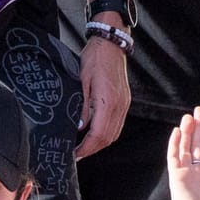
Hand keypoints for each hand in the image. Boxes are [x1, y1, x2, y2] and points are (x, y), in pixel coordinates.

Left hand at [74, 35, 130, 158]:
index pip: (98, 134)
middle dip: (93, 149)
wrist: (111, 44)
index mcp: (108, 102)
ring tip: (85, 147)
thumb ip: (82, 106)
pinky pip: (118, 124)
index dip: (86, 148)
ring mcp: (124, 104)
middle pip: (108, 138)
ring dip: (101, 143)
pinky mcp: (125, 101)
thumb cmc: (95, 58)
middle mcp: (119, 106)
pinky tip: (96, 134)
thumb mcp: (81, 80)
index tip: (75, 154)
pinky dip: (108, 134)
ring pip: (115, 133)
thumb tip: (79, 127)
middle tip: (78, 155)